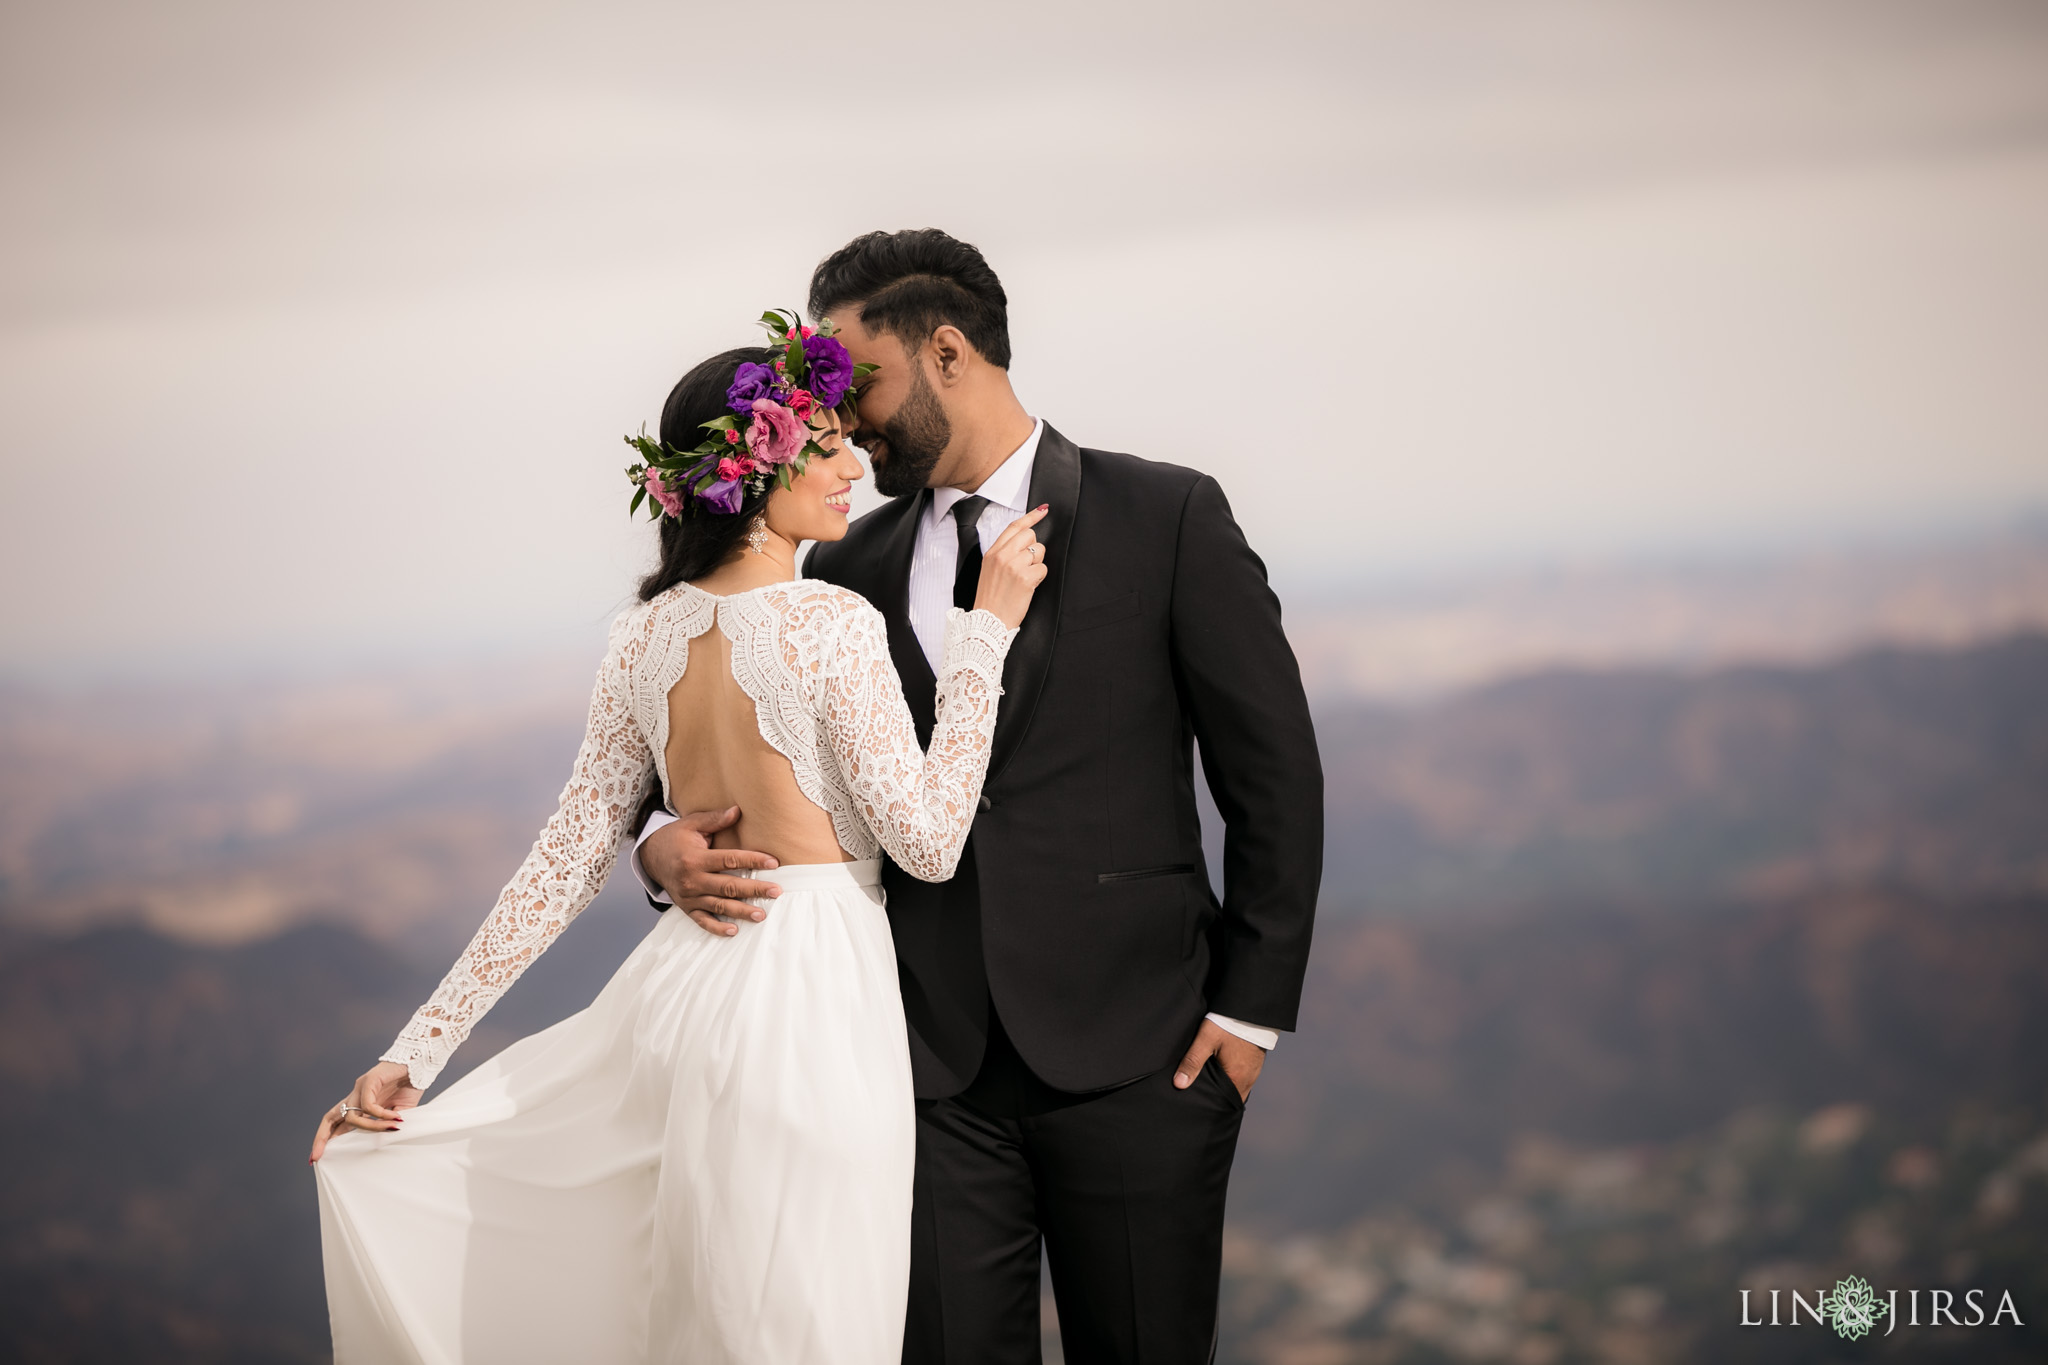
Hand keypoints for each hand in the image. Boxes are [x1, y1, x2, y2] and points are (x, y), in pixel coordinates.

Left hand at [310, 1059, 418, 1161]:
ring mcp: (360, 1087)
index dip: (327, 1139)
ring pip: (352, 1116)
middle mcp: (355, 1095)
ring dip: (371, 1127)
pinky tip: (394, 1117)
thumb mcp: (397, 1113)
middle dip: (321, 1137)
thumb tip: (380, 1142)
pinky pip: (368, 1106)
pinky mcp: (370, 1080)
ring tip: (392, 1128)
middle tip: (316, 1156)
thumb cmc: (410, 1087)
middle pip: (330, 1117)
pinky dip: (380, 1115)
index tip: (317, 1158)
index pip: (337, 1123)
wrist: (420, 1064)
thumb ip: (386, 1125)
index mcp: (360, 1103)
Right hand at [642, 806, 781, 937]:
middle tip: (776, 891)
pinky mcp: (686, 908)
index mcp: (695, 858)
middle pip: (728, 886)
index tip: (773, 863)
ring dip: (741, 912)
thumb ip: (715, 819)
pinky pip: (703, 921)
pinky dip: (717, 928)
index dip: (753, 861)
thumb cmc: (676, 838)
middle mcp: (691, 880)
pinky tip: (734, 931)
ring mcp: (689, 897)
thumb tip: (738, 811)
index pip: (729, 860)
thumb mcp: (692, 824)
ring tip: (762, 914)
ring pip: (719, 906)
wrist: (650, 857)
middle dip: (754, 890)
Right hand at [973, 505, 1050, 628]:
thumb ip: (1003, 554)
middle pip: (1030, 536)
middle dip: (1034, 548)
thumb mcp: (990, 570)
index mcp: (992, 553)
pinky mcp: (1026, 578)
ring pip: (1039, 552)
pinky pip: (1043, 569)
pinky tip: (1028, 587)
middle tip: (1026, 565)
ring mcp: (1014, 566)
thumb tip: (1024, 543)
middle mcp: (1002, 556)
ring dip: (1036, 565)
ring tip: (1023, 579)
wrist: (988, 621)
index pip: (1014, 527)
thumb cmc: (991, 599)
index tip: (1043, 510)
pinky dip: (1039, 578)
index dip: (1031, 517)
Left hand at [1173, 1018, 1264, 1102]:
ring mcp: (1254, 1071)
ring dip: (1225, 1088)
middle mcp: (1248, 1079)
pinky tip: (1222, 1071)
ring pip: (1238, 1087)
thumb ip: (1192, 1062)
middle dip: (1218, 1098)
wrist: (1250, 1008)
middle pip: (1231, 1097)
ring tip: (1210, 1085)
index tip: (1201, 1107)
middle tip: (1202, 1097)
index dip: (1212, 1106)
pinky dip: (1233, 1078)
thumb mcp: (1206, 1040)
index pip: (1224, 1104)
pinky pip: (1243, 1077)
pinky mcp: (1255, 1062)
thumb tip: (1179, 1084)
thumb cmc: (1229, 1023)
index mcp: (1236, 1078)